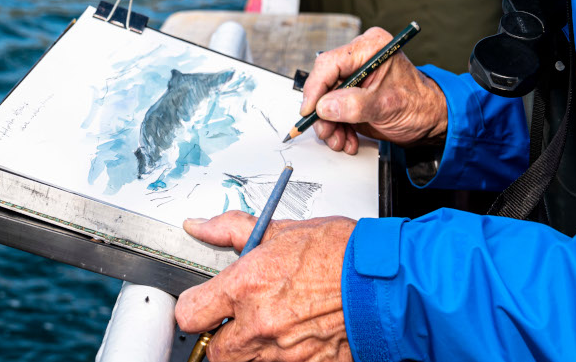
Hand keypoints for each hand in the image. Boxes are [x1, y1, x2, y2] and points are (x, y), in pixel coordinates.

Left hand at [175, 212, 354, 361]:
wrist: (384, 277)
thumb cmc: (339, 252)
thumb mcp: (279, 231)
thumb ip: (232, 230)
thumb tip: (200, 226)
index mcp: (246, 286)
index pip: (191, 314)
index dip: (194, 309)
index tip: (203, 305)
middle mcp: (260, 323)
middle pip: (214, 352)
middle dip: (221, 338)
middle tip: (237, 320)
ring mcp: (285, 352)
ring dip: (250, 349)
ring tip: (271, 325)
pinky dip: (283, 358)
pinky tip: (295, 338)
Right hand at [302, 27, 447, 153]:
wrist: (431, 122)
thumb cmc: (420, 105)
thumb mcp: (387, 105)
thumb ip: (355, 105)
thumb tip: (325, 106)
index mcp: (370, 48)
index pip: (330, 63)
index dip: (316, 87)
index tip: (310, 110)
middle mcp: (359, 60)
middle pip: (324, 83)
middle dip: (324, 113)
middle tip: (328, 132)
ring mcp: (355, 79)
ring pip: (325, 101)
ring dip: (330, 125)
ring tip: (341, 140)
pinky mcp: (352, 95)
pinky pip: (333, 111)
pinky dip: (337, 128)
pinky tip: (347, 139)